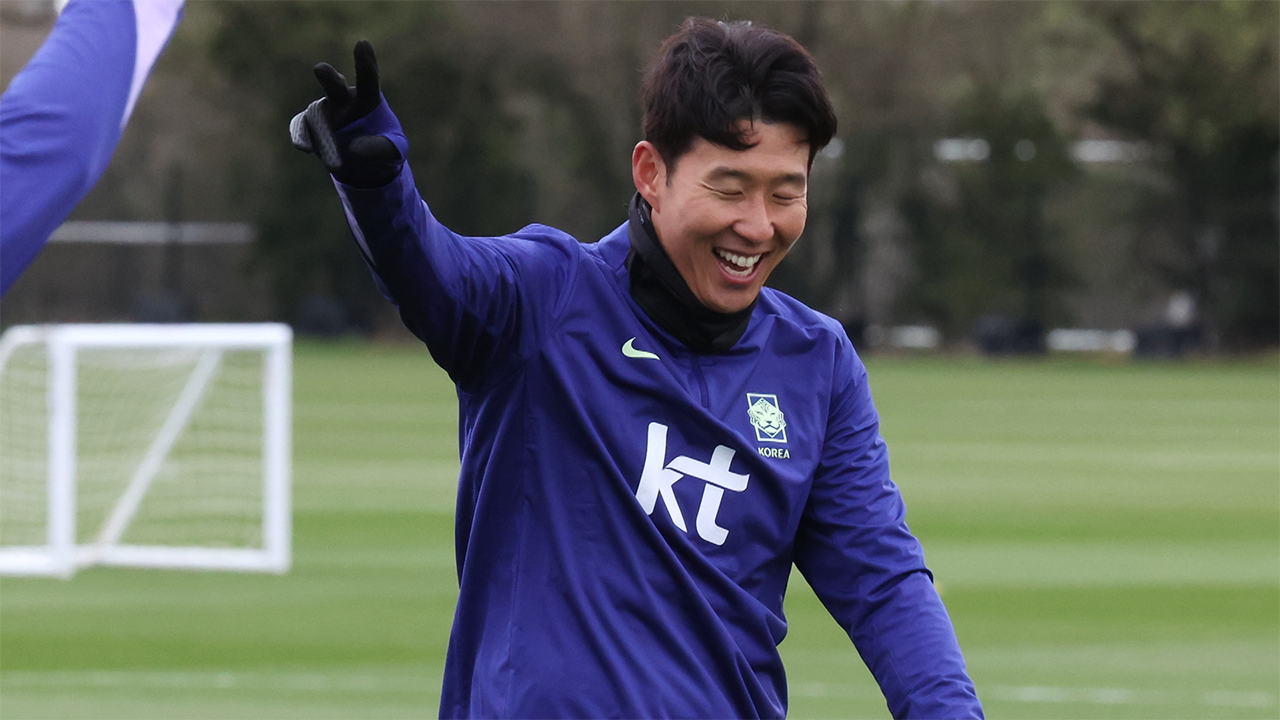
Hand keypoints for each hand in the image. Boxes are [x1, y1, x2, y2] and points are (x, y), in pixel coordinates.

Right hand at [290, 40, 401, 186]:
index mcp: (368, 101)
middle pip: (334, 85)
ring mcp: (325, 112)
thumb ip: (381, 148)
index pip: (368, 80)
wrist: (365, 164)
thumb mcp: (394, 151)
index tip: (362, 43)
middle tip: (320, 69)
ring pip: (318, 117)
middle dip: (328, 77)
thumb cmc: (385, 150)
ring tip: (336, 167)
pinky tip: (303, 148)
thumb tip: (354, 148)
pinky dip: (300, 136)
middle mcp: (344, 100)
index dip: (365, 62)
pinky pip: (301, 127)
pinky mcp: (310, 126)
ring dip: (324, 139)